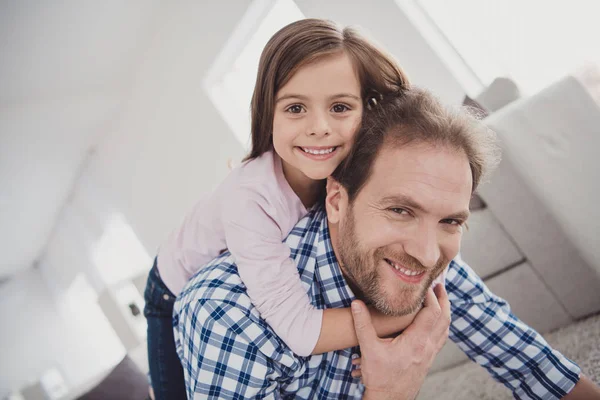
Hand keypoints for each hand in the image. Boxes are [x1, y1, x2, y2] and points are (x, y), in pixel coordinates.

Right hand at [351, 284, 450, 399]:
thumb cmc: (380, 377)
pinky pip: (441, 338)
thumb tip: (356, 304)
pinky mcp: (428, 359)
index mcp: (416, 342)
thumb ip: (363, 325)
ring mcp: (430, 354)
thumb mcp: (368, 349)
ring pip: (445, 329)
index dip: (430, 296)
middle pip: (444, 318)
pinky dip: (441, 324)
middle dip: (443, 299)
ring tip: (440, 297)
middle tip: (438, 284)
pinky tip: (435, 320)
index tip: (423, 285)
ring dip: (445, 311)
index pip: (432, 313)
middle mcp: (427, 347)